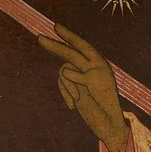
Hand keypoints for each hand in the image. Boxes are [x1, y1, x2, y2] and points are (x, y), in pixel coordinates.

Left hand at [38, 25, 129, 151]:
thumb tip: (64, 69)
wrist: (111, 124)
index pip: (82, 46)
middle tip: (39, 38)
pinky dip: (67, 89)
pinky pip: (68, 74)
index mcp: (98, 64)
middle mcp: (98, 64)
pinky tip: (74, 102)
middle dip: (56, 44)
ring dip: (63, 81)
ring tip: (71, 95)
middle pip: (73, 50)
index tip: (56, 27)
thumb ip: (76, 76)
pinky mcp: (93, 78)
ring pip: (67, 63)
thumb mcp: (84, 89)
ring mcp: (96, 70)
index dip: (69, 36)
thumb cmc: (97, 108)